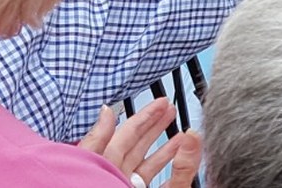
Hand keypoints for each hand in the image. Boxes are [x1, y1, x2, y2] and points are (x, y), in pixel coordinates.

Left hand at [79, 99, 201, 187]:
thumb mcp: (95, 164)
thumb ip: (98, 141)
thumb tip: (105, 111)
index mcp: (100, 169)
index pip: (122, 137)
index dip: (141, 117)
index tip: (158, 102)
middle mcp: (116, 179)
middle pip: (137, 148)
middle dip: (154, 125)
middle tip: (169, 108)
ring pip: (152, 165)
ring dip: (169, 146)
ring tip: (183, 130)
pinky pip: (171, 181)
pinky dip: (182, 165)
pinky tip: (186, 152)